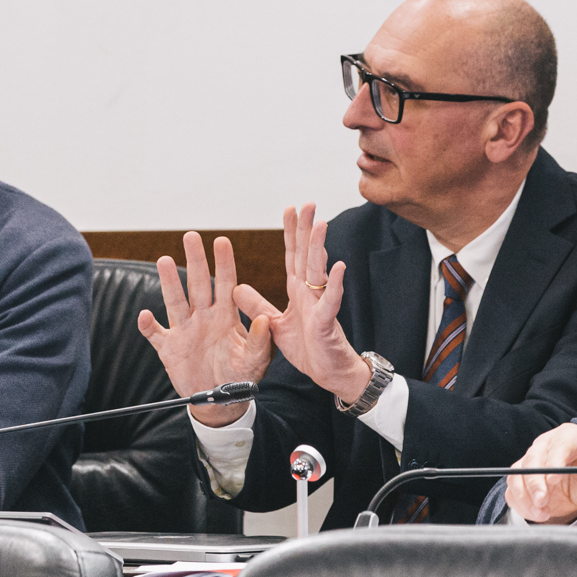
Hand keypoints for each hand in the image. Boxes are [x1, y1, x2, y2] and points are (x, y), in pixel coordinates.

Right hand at [136, 233, 272, 426]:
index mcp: (226, 316)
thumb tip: (262, 320)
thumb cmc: (241, 376)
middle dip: (195, 260)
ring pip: (175, 301)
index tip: (222, 241)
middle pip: (198, 284)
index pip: (226, 283)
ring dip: (170, 282)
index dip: (224, 262)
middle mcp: (204, 317)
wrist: (220, 400)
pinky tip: (143, 316)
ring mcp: (185, 331)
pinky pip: (155, 334)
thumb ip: (259, 340)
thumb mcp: (256, 360)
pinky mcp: (169, 348)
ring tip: (165, 261)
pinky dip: (148, 326)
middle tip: (191, 236)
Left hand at [233, 204, 368, 406]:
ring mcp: (320, 305)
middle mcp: (310, 293)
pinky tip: (340, 266)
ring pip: (319, 271)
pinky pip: (331, 301)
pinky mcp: (326, 323)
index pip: (292, 256)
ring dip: (319, 248)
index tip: (289, 208)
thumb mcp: (274, 325)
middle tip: (307, 203)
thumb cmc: (308, 348)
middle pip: (306, 255)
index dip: (291, 232)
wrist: (328, 373)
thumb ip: (257, 305)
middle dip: (306, 229)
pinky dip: (336, 285)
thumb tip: (236, 287)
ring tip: (320, 225)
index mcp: (297, 291)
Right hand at [504, 423, 576, 523]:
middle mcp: (546, 444)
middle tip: (542, 501)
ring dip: (525, 495)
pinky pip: (512, 489)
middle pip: (533, 458)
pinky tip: (537, 514)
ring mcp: (531, 459)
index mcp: (571, 436)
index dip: (555, 460)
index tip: (554, 480)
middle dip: (535, 482)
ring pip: (518, 473)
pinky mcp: (521, 477)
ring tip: (541, 512)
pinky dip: (521, 503)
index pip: (560, 444)